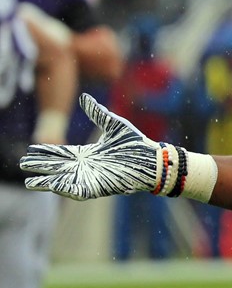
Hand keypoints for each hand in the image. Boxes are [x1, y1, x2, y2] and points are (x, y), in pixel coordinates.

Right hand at [21, 93, 167, 200]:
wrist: (152, 159)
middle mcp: (86, 167)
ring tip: (30, 182)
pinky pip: (77, 190)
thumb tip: (84, 97)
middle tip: (23, 164)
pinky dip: (65, 188)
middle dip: (39, 166)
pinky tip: (53, 185)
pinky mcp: (99, 187)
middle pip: (57, 167)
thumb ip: (97, 113)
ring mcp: (91, 178)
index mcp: (88, 153)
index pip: (61, 153)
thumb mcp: (113, 125)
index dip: (46, 152)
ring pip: (62, 181)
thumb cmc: (135, 143)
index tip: (30, 149)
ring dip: (46, 182)